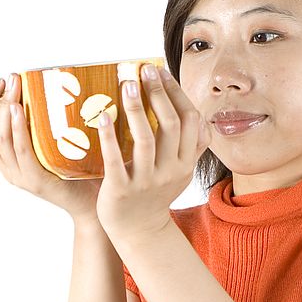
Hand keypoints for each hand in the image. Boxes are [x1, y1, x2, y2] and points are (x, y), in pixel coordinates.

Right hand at [0, 73, 102, 223]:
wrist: (94, 205)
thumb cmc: (80, 172)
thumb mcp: (56, 144)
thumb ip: (46, 124)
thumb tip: (52, 85)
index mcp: (7, 158)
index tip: (0, 81)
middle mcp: (7, 167)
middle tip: (8, 80)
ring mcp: (18, 174)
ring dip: (2, 109)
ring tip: (12, 90)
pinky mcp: (34, 179)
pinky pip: (19, 150)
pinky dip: (16, 128)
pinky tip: (19, 109)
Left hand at [95, 64, 210, 244]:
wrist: (140, 231)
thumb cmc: (156, 196)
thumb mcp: (180, 172)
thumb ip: (191, 147)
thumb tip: (200, 117)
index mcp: (185, 162)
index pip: (190, 120)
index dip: (177, 93)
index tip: (161, 71)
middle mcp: (170, 170)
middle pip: (170, 124)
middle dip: (158, 92)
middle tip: (144, 69)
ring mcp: (146, 181)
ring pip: (146, 140)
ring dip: (137, 109)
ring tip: (126, 85)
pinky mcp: (122, 190)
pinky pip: (116, 160)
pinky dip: (109, 137)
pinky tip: (102, 116)